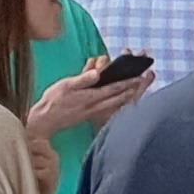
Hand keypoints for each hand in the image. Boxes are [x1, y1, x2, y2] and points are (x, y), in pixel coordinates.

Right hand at [26, 69, 146, 143]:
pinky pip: (111, 108)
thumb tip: (97, 72)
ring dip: (129, 95)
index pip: (115, 88)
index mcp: (92, 97)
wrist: (46, 120)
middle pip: (121, 96)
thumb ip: (82, 79)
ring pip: (117, 103)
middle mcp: (97, 105)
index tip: (141, 75)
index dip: (128, 81)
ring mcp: (95, 111)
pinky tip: (124, 99)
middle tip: (147, 78)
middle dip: (134, 87)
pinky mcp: (92, 114)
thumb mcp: (66, 85)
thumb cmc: (54, 101)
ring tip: (140, 87)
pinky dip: (120, 102)